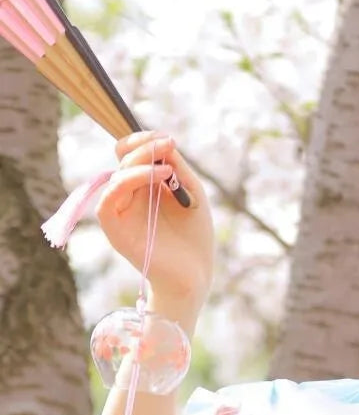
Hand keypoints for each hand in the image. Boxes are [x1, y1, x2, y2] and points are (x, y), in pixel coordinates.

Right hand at [95, 129, 213, 322]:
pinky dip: (130, 181)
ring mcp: (120, 211)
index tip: (168, 139)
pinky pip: (109, 198)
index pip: (131, 153)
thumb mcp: (191, 193)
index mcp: (144, 185)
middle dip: (145, 147)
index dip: (144, 140)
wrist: (194, 275)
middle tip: (168, 145)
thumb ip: (176, 167)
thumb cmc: (194, 237)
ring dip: (142, 162)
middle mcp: (129, 195)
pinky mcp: (114, 228)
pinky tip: (160, 176)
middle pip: (124, 158)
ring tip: (168, 168)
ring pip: (118, 174)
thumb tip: (161, 141)